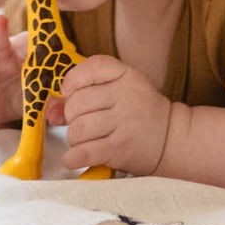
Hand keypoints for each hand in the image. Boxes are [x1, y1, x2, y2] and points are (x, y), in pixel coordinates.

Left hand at [48, 55, 172, 175]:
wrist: (172, 139)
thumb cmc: (139, 112)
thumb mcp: (121, 90)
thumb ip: (86, 91)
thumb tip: (52, 110)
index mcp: (126, 75)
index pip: (91, 67)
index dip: (73, 80)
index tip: (69, 92)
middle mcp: (126, 96)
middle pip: (78, 102)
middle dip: (71, 116)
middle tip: (81, 122)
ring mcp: (125, 122)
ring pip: (78, 128)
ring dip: (73, 138)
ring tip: (83, 140)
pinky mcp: (122, 148)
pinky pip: (86, 152)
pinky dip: (73, 157)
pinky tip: (74, 158)